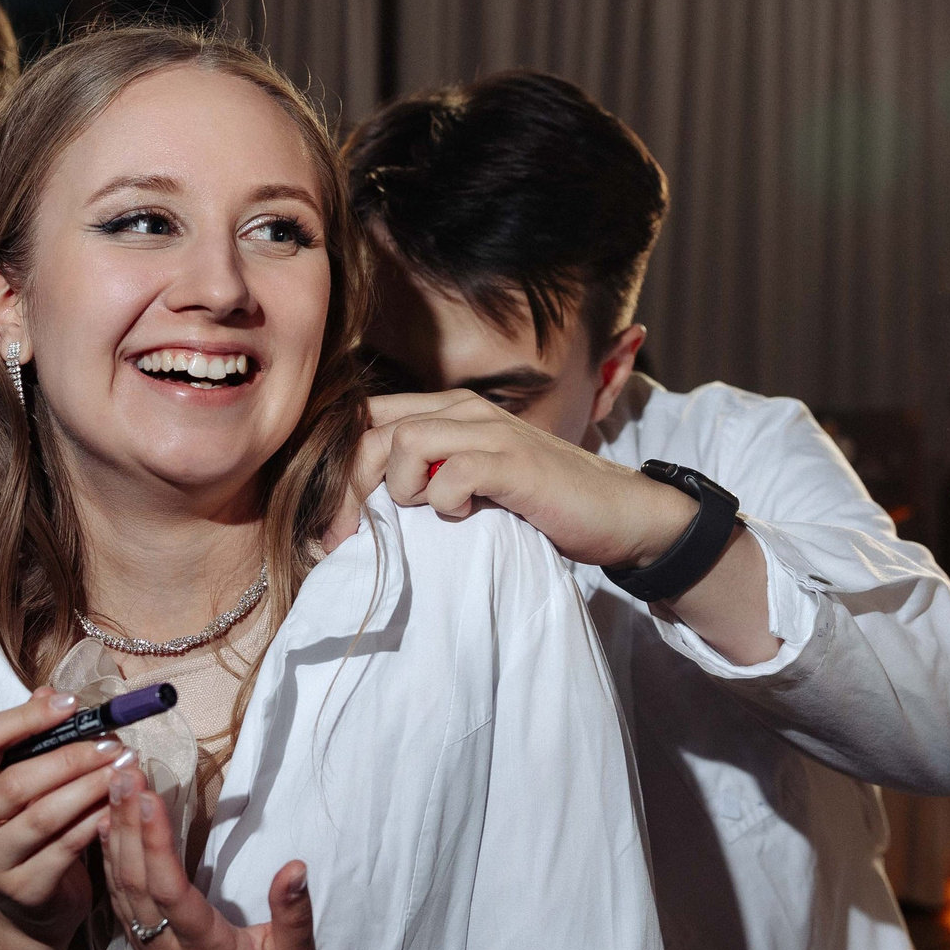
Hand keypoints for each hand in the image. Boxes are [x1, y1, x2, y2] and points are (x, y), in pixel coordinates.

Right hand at [0, 689, 120, 949]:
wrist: (29, 905)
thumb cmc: (27, 827)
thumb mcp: (24, 781)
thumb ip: (33, 738)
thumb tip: (52, 692)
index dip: (27, 717)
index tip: (71, 704)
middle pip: (18, 781)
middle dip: (72, 758)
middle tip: (115, 745)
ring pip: (44, 816)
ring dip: (91, 788)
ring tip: (126, 769)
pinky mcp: (23, 888)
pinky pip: (66, 847)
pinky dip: (96, 821)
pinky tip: (119, 805)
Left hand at [101, 762, 317, 949]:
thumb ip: (294, 914)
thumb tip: (295, 868)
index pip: (171, 892)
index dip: (156, 845)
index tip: (148, 799)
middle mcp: (167, 949)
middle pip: (136, 882)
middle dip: (127, 824)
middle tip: (122, 773)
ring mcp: (150, 948)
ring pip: (120, 887)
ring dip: (114, 833)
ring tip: (111, 784)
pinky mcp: (143, 944)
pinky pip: (118, 897)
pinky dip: (109, 858)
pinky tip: (106, 824)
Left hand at [358, 391, 695, 568]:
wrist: (617, 512)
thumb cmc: (539, 502)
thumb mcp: (471, 481)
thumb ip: (426, 475)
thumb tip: (357, 507)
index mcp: (447, 410)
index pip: (364, 420)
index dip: (336, 470)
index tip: (332, 525)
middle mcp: (464, 410)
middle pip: (371, 433)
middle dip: (348, 492)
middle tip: (348, 539)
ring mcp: (491, 431)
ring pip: (405, 444)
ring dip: (403, 490)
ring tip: (431, 513)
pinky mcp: (514, 462)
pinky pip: (451, 475)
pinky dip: (446, 503)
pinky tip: (468, 515)